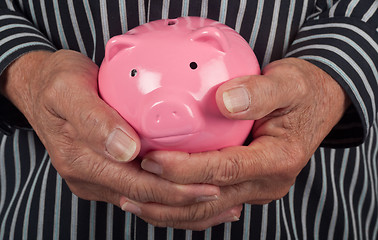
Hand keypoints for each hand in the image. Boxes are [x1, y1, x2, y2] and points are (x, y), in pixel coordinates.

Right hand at [0, 50, 219, 207]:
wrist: (39, 87)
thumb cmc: (57, 82)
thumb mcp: (68, 89)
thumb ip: (93, 119)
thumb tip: (126, 150)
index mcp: (82, 159)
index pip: (137, 184)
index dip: (174, 189)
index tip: (210, 185)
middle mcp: (89, 176)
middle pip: (145, 197)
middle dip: (185, 200)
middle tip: (223, 195)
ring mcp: (95, 179)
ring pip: (143, 201)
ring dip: (179, 205)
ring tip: (217, 202)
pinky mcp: (103, 175)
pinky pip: (137, 191)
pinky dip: (165, 196)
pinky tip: (189, 191)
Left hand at [123, 58, 349, 229]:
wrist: (317, 103)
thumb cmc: (302, 91)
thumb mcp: (288, 83)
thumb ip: (259, 92)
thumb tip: (225, 102)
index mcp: (278, 160)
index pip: (224, 170)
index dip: (185, 168)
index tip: (152, 159)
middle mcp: (268, 183)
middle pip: (210, 199)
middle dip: (168, 196)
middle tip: (131, 184)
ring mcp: (257, 189)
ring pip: (208, 210)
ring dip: (170, 210)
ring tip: (135, 202)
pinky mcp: (247, 186)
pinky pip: (212, 204)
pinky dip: (184, 207)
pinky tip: (160, 202)